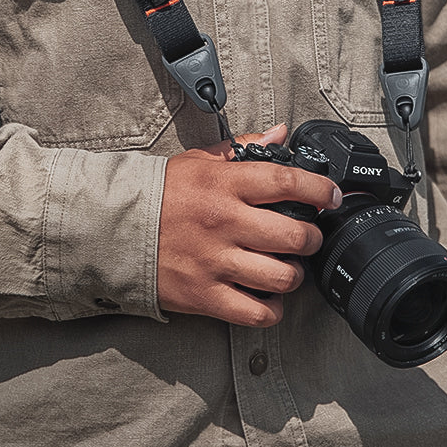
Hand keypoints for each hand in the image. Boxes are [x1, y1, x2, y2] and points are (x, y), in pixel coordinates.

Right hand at [157, 122, 341, 326]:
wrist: (115, 227)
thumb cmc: (162, 193)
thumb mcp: (199, 160)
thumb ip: (243, 146)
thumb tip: (279, 133)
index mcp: (224, 185)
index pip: (286, 182)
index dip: (319, 189)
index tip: (330, 196)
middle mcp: (224, 223)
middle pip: (295, 235)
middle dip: (312, 236)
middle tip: (309, 234)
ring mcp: (215, 262)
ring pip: (282, 277)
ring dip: (294, 273)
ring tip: (287, 265)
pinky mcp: (205, 295)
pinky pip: (256, 313)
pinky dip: (272, 308)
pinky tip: (269, 296)